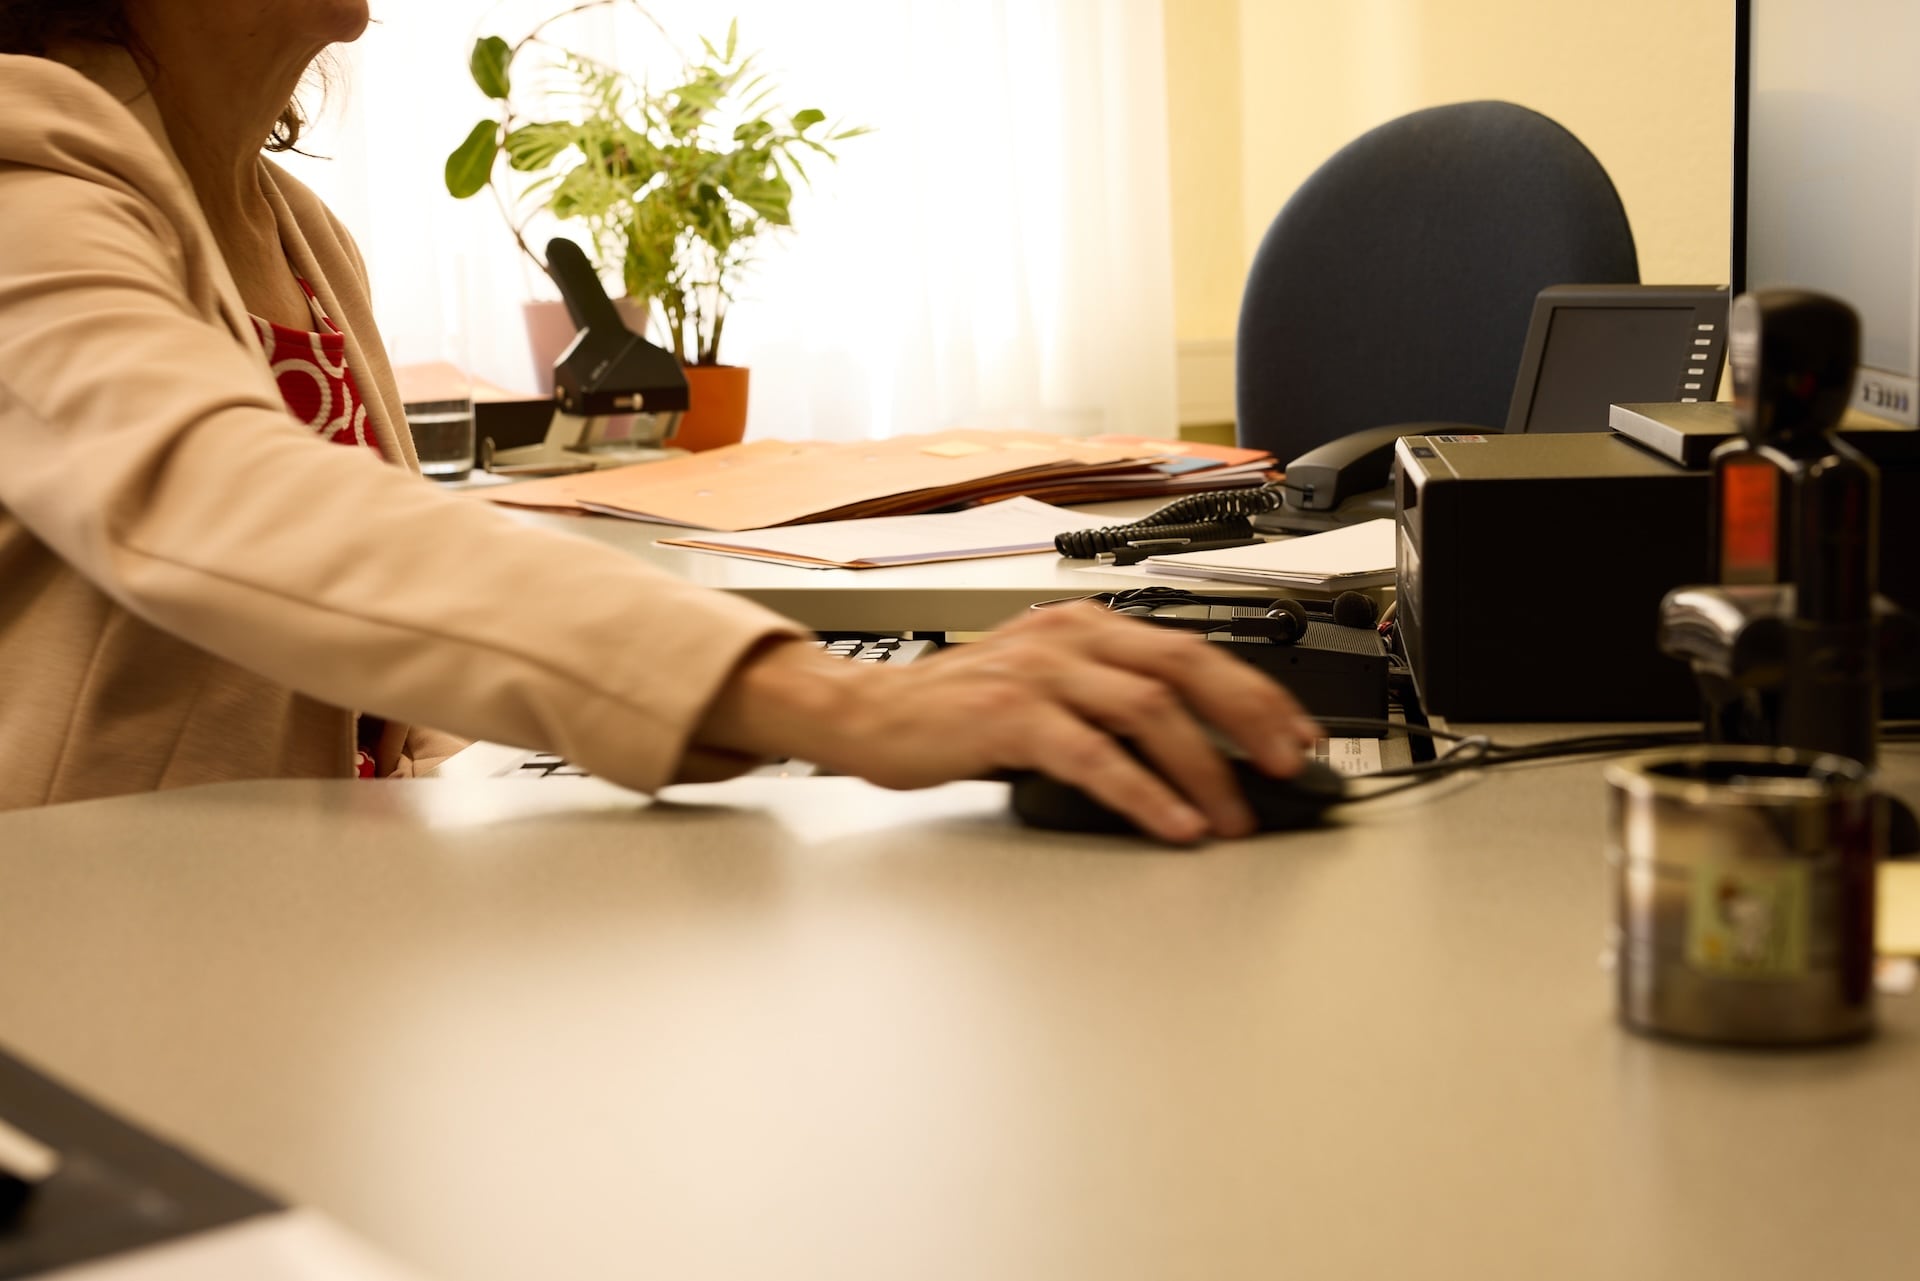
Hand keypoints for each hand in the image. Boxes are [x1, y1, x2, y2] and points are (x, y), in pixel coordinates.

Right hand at [692, 604, 1323, 842]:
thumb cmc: (952, 710)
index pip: (1193, 648)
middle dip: (1251, 719)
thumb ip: (1107, 702)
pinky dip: (1143, 792)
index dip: (1256, 693)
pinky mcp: (1009, 717)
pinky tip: (1171, 822)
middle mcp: (1069, 636)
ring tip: (1232, 816)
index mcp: (1085, 624)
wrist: (865, 713)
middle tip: (1288, 767)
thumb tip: (1192, 751)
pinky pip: (1094, 754)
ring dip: (1204, 768)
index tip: (1297, 735)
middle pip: (1187, 665)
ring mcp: (1039, 672)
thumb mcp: (1043, 686)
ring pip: (1149, 710)